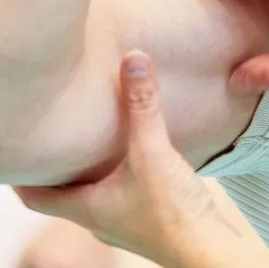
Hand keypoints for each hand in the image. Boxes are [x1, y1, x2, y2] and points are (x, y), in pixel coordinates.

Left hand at [15, 51, 268, 267]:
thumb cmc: (173, 214)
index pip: (34, 195)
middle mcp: (98, 218)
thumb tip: (133, 60)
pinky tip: (140, 154)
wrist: (208, 250)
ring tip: (98, 136)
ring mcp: (124, 221)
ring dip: (94, 168)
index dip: (22, 174)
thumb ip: (143, 106)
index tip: (20, 149)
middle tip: (58, 132)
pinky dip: (123, 172)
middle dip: (61, 163)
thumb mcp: (153, 152)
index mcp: (84, 208)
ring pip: (96, 191)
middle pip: (64, 192)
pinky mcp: (150, 217)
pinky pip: (126, 191)